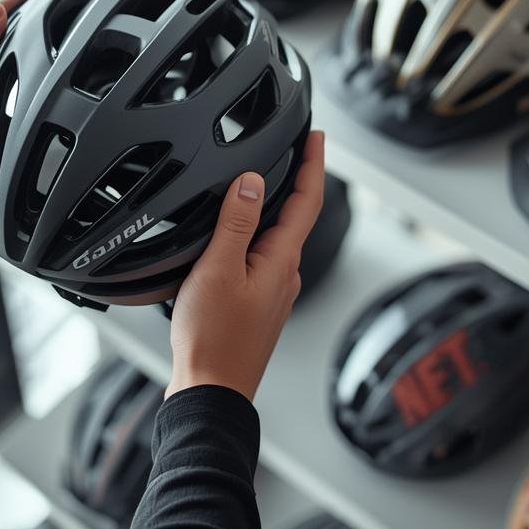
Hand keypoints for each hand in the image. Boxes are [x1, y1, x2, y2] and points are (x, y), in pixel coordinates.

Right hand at [166, 131, 326, 401]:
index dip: (314, 163)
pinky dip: (255, 234)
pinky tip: (236, 235)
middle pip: (295, 215)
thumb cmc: (213, 339)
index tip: (318, 136)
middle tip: (294, 148)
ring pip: (276, 237)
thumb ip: (236, 223)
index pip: (307, 200)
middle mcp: (284, 274)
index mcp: (280, 261)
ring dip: (274, 207)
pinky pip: (261, 257)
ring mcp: (272, 291)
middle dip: (296, 179)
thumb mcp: (217, 269)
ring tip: (262, 182)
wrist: (210, 392)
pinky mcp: (257, 304)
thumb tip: (252, 182)